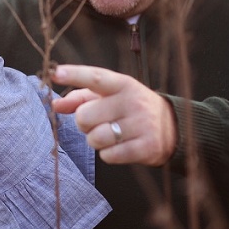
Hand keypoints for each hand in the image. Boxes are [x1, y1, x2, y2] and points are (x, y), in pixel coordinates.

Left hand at [51, 64, 176, 166]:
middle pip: (84, 117)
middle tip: (98, 122)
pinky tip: (120, 146)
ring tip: (110, 135)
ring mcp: (141, 125)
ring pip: (95, 138)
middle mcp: (132, 102)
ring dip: (95, 140)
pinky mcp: (146, 147)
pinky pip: (108, 156)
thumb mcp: (110, 96)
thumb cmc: (130, 108)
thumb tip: (55, 104)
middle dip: (84, 123)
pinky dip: (108, 154)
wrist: (173, 127)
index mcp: (122, 84)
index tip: (54, 72)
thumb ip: (80, 98)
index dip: (73, 75)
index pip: (95, 77)